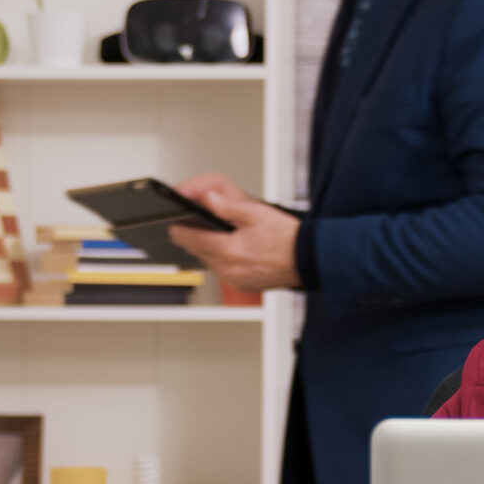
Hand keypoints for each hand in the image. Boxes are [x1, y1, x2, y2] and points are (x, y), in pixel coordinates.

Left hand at [168, 173, 301, 291]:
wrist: (310, 259)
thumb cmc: (288, 237)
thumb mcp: (256, 213)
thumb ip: (227, 206)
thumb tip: (207, 199)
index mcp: (228, 250)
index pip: (191, 240)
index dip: (179, 229)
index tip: (173, 223)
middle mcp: (229, 269)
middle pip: (199, 252)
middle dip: (194, 238)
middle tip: (190, 225)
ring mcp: (236, 280)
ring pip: (210, 262)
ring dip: (209, 249)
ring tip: (212, 234)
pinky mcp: (244, 285)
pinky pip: (224, 271)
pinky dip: (223, 260)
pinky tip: (231, 249)